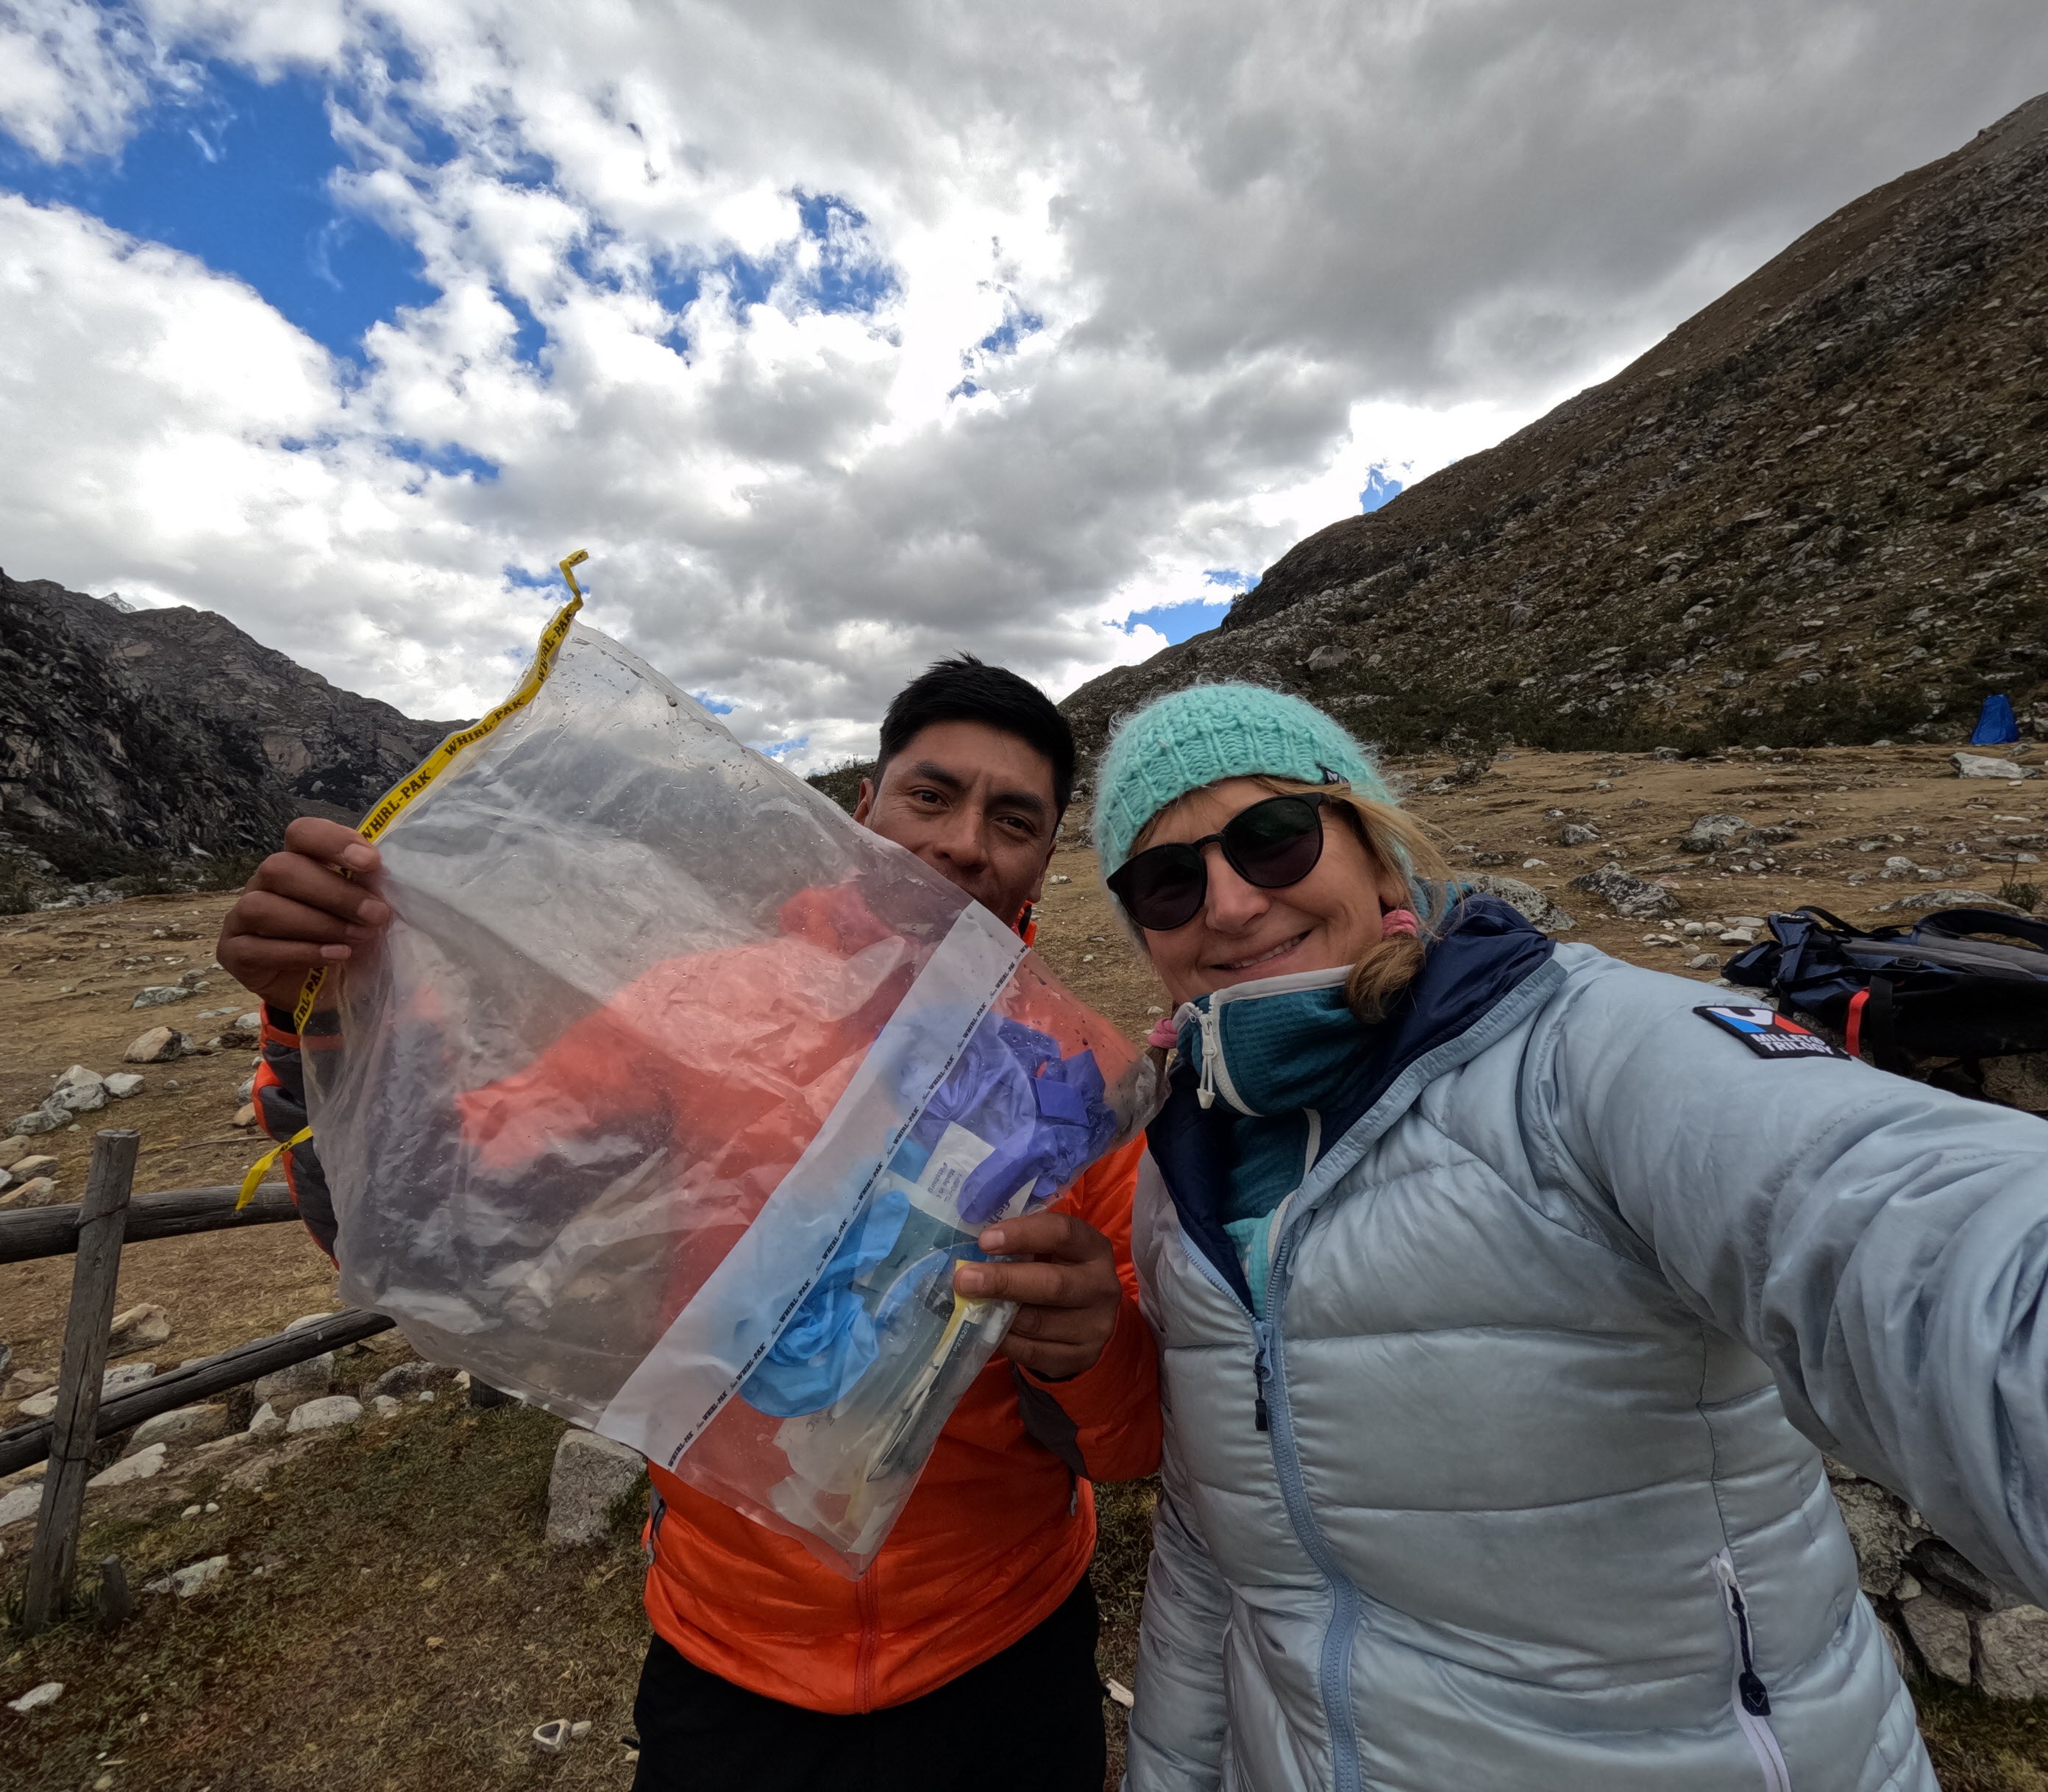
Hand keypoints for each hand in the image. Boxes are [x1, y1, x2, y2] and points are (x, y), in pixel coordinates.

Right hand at [217, 817, 390, 1011]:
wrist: (327, 991)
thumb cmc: (348, 939)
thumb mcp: (365, 913)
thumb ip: (370, 891)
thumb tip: (387, 878)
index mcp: (298, 861)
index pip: (302, 833)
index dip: (333, 842)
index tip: (371, 863)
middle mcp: (264, 883)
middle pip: (281, 868)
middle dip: (334, 892)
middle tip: (376, 915)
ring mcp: (242, 916)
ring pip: (262, 906)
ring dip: (317, 923)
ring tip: (357, 938)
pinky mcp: (234, 952)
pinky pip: (256, 948)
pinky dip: (301, 952)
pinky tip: (335, 956)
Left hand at [953, 1212, 1122, 1381]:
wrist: (1088, 1320)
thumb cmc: (1057, 1271)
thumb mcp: (1050, 1250)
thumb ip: (1021, 1245)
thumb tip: (971, 1248)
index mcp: (1093, 1248)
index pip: (1062, 1233)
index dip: (1022, 1234)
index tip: (984, 1241)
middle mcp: (1102, 1286)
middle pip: (1052, 1284)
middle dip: (1003, 1281)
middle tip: (964, 1279)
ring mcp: (1095, 1326)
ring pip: (1038, 1323)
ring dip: (999, 1314)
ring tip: (972, 1305)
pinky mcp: (1083, 1357)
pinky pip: (1033, 1352)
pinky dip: (1005, 1340)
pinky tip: (988, 1329)